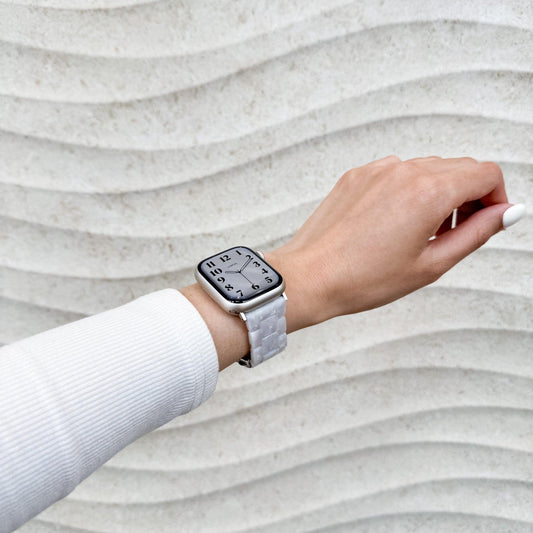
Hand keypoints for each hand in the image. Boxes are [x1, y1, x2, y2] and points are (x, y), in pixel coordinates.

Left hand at [266, 155, 522, 331]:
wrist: (309, 276)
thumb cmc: (362, 278)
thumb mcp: (431, 264)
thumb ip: (476, 233)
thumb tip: (506, 213)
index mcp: (428, 191)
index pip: (486, 173)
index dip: (496, 197)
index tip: (487, 220)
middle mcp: (403, 171)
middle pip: (459, 167)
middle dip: (469, 196)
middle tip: (454, 233)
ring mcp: (376, 170)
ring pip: (428, 168)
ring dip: (438, 192)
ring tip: (422, 231)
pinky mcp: (356, 175)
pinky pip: (397, 172)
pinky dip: (408, 189)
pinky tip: (394, 221)